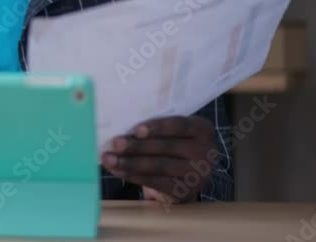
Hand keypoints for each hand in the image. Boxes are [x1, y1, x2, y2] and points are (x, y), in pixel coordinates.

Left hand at [101, 116, 216, 202]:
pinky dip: (134, 176)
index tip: (136, 129)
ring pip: (159, 166)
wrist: (187, 176)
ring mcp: (197, 174)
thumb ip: (156, 126)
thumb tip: (121, 125)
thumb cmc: (173, 145)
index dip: (157, 127)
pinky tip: (119, 171)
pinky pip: (156, 182)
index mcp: (202, 129)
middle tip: (116, 144)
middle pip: (166, 147)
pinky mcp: (186, 191)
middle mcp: (205, 151)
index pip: (179, 125)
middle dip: (137, 146)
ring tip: (109, 159)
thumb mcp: (173, 131)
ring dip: (130, 162)